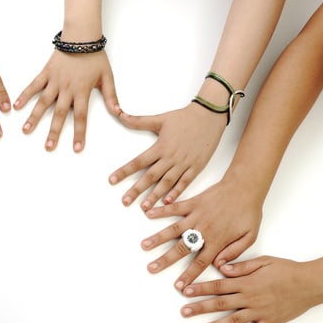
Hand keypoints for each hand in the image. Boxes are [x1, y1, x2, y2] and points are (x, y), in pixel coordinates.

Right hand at [14, 50, 118, 151]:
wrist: (81, 36)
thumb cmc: (95, 56)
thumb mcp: (107, 77)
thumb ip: (111, 96)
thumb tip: (118, 113)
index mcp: (82, 91)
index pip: (81, 116)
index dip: (79, 133)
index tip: (77, 148)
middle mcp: (67, 88)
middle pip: (60, 114)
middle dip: (54, 131)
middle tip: (48, 147)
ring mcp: (54, 81)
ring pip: (43, 102)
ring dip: (34, 117)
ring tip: (26, 130)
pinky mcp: (46, 73)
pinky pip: (33, 85)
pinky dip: (24, 95)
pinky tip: (16, 106)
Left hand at [110, 103, 224, 209]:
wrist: (210, 116)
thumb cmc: (185, 117)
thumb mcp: (160, 118)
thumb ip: (139, 121)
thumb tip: (120, 115)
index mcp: (160, 146)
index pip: (138, 161)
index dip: (124, 171)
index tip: (112, 180)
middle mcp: (171, 157)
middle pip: (150, 176)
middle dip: (136, 190)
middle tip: (125, 201)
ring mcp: (184, 164)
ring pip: (166, 183)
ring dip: (155, 196)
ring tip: (144, 207)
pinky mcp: (196, 167)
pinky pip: (184, 183)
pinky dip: (176, 193)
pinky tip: (167, 202)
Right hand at [141, 175, 263, 290]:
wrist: (245, 186)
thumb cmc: (248, 211)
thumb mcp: (250, 236)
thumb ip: (235, 252)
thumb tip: (220, 265)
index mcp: (217, 240)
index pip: (200, 262)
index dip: (189, 275)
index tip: (179, 286)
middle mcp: (203, 230)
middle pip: (181, 249)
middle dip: (165, 260)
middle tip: (152, 268)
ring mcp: (196, 216)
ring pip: (174, 229)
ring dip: (158, 238)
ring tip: (144, 246)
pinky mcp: (193, 203)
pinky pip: (175, 207)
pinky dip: (162, 210)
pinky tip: (149, 214)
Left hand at [179, 256, 322, 322]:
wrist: (312, 283)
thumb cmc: (288, 270)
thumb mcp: (264, 261)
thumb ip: (241, 266)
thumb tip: (221, 268)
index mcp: (247, 282)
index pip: (218, 285)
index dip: (200, 288)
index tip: (185, 291)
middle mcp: (250, 298)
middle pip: (221, 303)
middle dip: (200, 307)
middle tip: (183, 312)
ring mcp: (260, 312)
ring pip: (233, 320)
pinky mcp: (270, 322)